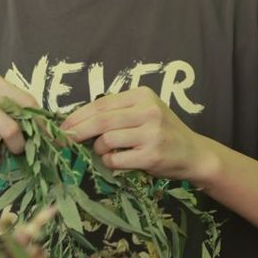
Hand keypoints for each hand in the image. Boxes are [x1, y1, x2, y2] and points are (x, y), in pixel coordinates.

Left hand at [60, 87, 210, 180]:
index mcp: (142, 95)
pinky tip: (116, 161)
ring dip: (98, 149)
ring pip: (106, 140)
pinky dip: (110, 162)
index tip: (63, 126)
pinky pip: (116, 159)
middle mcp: (147, 111)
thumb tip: (77, 121)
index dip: (78, 116)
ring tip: (104, 152)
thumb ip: (118, 112)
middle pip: (100, 121)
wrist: (194, 153)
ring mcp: (151, 133)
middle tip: (64, 140)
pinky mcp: (151, 155)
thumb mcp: (144, 112)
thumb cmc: (163, 132)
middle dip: (77, 131)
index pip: (101, 104)